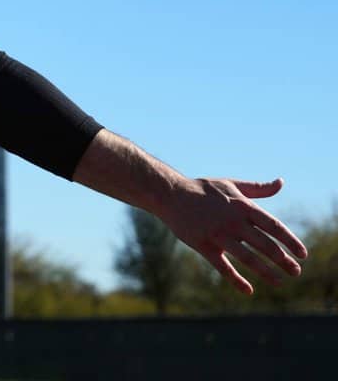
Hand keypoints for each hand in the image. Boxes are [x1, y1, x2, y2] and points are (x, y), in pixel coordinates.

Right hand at [158, 177, 307, 294]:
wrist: (170, 194)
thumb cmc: (203, 190)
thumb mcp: (231, 185)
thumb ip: (258, 188)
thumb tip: (281, 183)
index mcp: (242, 206)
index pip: (273, 226)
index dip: (290, 241)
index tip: (303, 254)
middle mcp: (233, 221)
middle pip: (264, 244)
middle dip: (282, 260)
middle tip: (296, 272)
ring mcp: (218, 234)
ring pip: (247, 257)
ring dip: (266, 271)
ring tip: (280, 282)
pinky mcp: (203, 245)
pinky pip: (222, 266)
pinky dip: (236, 280)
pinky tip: (248, 290)